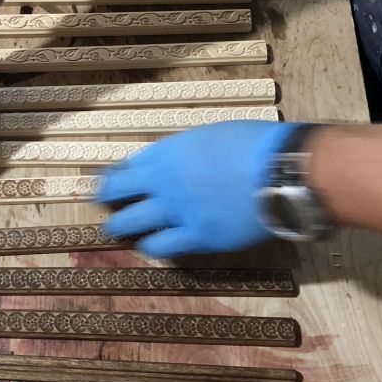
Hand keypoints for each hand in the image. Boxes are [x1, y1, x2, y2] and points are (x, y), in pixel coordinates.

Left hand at [96, 121, 301, 257]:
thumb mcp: (211, 136)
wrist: (281, 171)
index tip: (108, 179)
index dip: (114, 174)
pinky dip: (152, 246)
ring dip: (120, 226)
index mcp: (168, 152)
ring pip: (132, 223)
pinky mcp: (197, 237)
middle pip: (118, 192)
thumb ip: (186, 151)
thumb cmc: (254, 145)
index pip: (127, 165)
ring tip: (115, 230)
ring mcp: (178, 211)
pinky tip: (150, 246)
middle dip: (106, 198)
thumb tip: (178, 163)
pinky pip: (163, 246)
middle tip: (100, 203)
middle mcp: (164, 181)